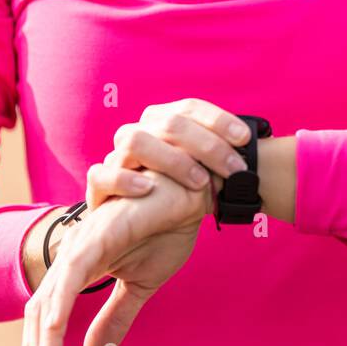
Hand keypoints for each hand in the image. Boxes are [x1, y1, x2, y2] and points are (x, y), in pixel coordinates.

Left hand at [22, 168, 214, 345]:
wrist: (190, 195)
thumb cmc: (165, 229)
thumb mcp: (140, 286)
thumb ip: (115, 317)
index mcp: (81, 268)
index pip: (47, 315)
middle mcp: (74, 255)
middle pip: (40, 311)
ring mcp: (83, 244)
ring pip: (50, 298)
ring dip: (44, 339)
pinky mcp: (99, 234)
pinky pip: (72, 272)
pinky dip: (60, 301)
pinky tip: (55, 328)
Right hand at [85, 98, 251, 209]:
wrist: (138, 237)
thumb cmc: (176, 201)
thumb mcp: (200, 179)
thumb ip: (216, 163)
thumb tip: (248, 154)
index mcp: (162, 124)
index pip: (189, 107)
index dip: (218, 120)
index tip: (245, 139)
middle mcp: (138, 134)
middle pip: (170, 123)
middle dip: (207, 144)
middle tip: (234, 169)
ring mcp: (115, 159)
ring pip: (135, 140)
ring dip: (172, 159)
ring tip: (199, 181)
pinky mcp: (97, 188)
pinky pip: (101, 174)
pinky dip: (125, 179)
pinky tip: (149, 189)